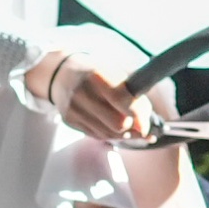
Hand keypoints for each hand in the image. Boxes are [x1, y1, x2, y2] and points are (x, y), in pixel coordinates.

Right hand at [28, 51, 155, 141]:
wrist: (60, 73)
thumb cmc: (95, 73)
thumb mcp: (113, 72)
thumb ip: (131, 93)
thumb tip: (146, 123)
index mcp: (97, 74)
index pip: (122, 100)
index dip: (139, 114)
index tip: (148, 122)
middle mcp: (82, 92)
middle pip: (117, 123)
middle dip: (133, 127)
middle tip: (140, 124)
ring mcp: (73, 108)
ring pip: (108, 134)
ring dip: (124, 134)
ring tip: (131, 127)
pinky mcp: (69, 120)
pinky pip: (97, 136)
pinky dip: (111, 135)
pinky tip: (116, 128)